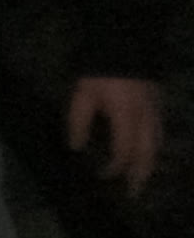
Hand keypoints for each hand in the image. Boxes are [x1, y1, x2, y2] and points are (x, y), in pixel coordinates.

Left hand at [66, 76, 163, 196]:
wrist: (124, 43)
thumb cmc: (99, 70)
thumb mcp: (83, 94)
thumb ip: (79, 121)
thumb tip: (77, 147)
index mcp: (126, 116)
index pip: (123, 152)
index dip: (114, 167)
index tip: (102, 175)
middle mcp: (146, 118)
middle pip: (148, 155)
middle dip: (140, 176)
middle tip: (133, 194)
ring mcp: (157, 111)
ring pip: (158, 146)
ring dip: (150, 165)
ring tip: (141, 179)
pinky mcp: (160, 105)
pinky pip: (161, 134)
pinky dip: (154, 149)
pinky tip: (147, 154)